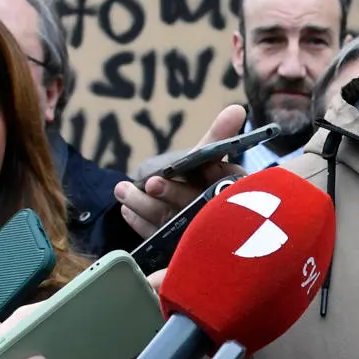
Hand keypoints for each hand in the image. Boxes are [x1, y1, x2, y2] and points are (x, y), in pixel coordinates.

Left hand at [113, 104, 247, 237]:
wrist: (186, 209)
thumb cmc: (203, 178)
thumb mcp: (209, 154)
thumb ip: (219, 135)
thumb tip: (237, 108)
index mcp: (231, 192)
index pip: (223, 188)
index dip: (202, 181)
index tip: (179, 174)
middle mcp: (216, 216)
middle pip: (194, 208)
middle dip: (168, 194)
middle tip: (147, 183)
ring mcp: (194, 236)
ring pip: (170, 224)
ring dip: (143, 206)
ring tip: (121, 190)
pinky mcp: (175, 250)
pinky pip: (156, 238)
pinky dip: (139, 222)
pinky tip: (127, 210)